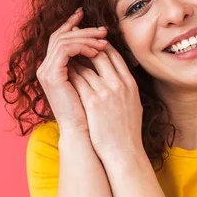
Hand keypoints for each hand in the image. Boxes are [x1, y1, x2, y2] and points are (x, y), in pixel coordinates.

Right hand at [35, 7, 108, 140]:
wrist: (84, 134)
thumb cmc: (91, 112)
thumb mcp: (91, 82)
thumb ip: (89, 64)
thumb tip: (102, 45)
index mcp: (54, 69)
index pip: (60, 39)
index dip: (72, 26)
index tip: (88, 17)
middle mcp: (46, 68)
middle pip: (60, 36)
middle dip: (83, 29)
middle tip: (103, 29)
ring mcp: (46, 72)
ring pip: (63, 40)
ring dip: (86, 37)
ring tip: (104, 40)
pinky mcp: (52, 76)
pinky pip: (65, 50)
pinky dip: (81, 46)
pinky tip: (97, 50)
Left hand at [67, 42, 143, 159]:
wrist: (124, 151)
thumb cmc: (128, 131)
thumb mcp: (134, 104)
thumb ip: (126, 88)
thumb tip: (118, 76)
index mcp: (130, 83)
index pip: (115, 55)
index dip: (101, 46)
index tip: (91, 44)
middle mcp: (119, 84)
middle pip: (101, 55)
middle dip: (86, 48)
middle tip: (75, 45)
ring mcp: (105, 92)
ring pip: (86, 67)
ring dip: (75, 61)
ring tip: (66, 59)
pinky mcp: (92, 102)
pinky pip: (77, 81)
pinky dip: (70, 75)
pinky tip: (62, 73)